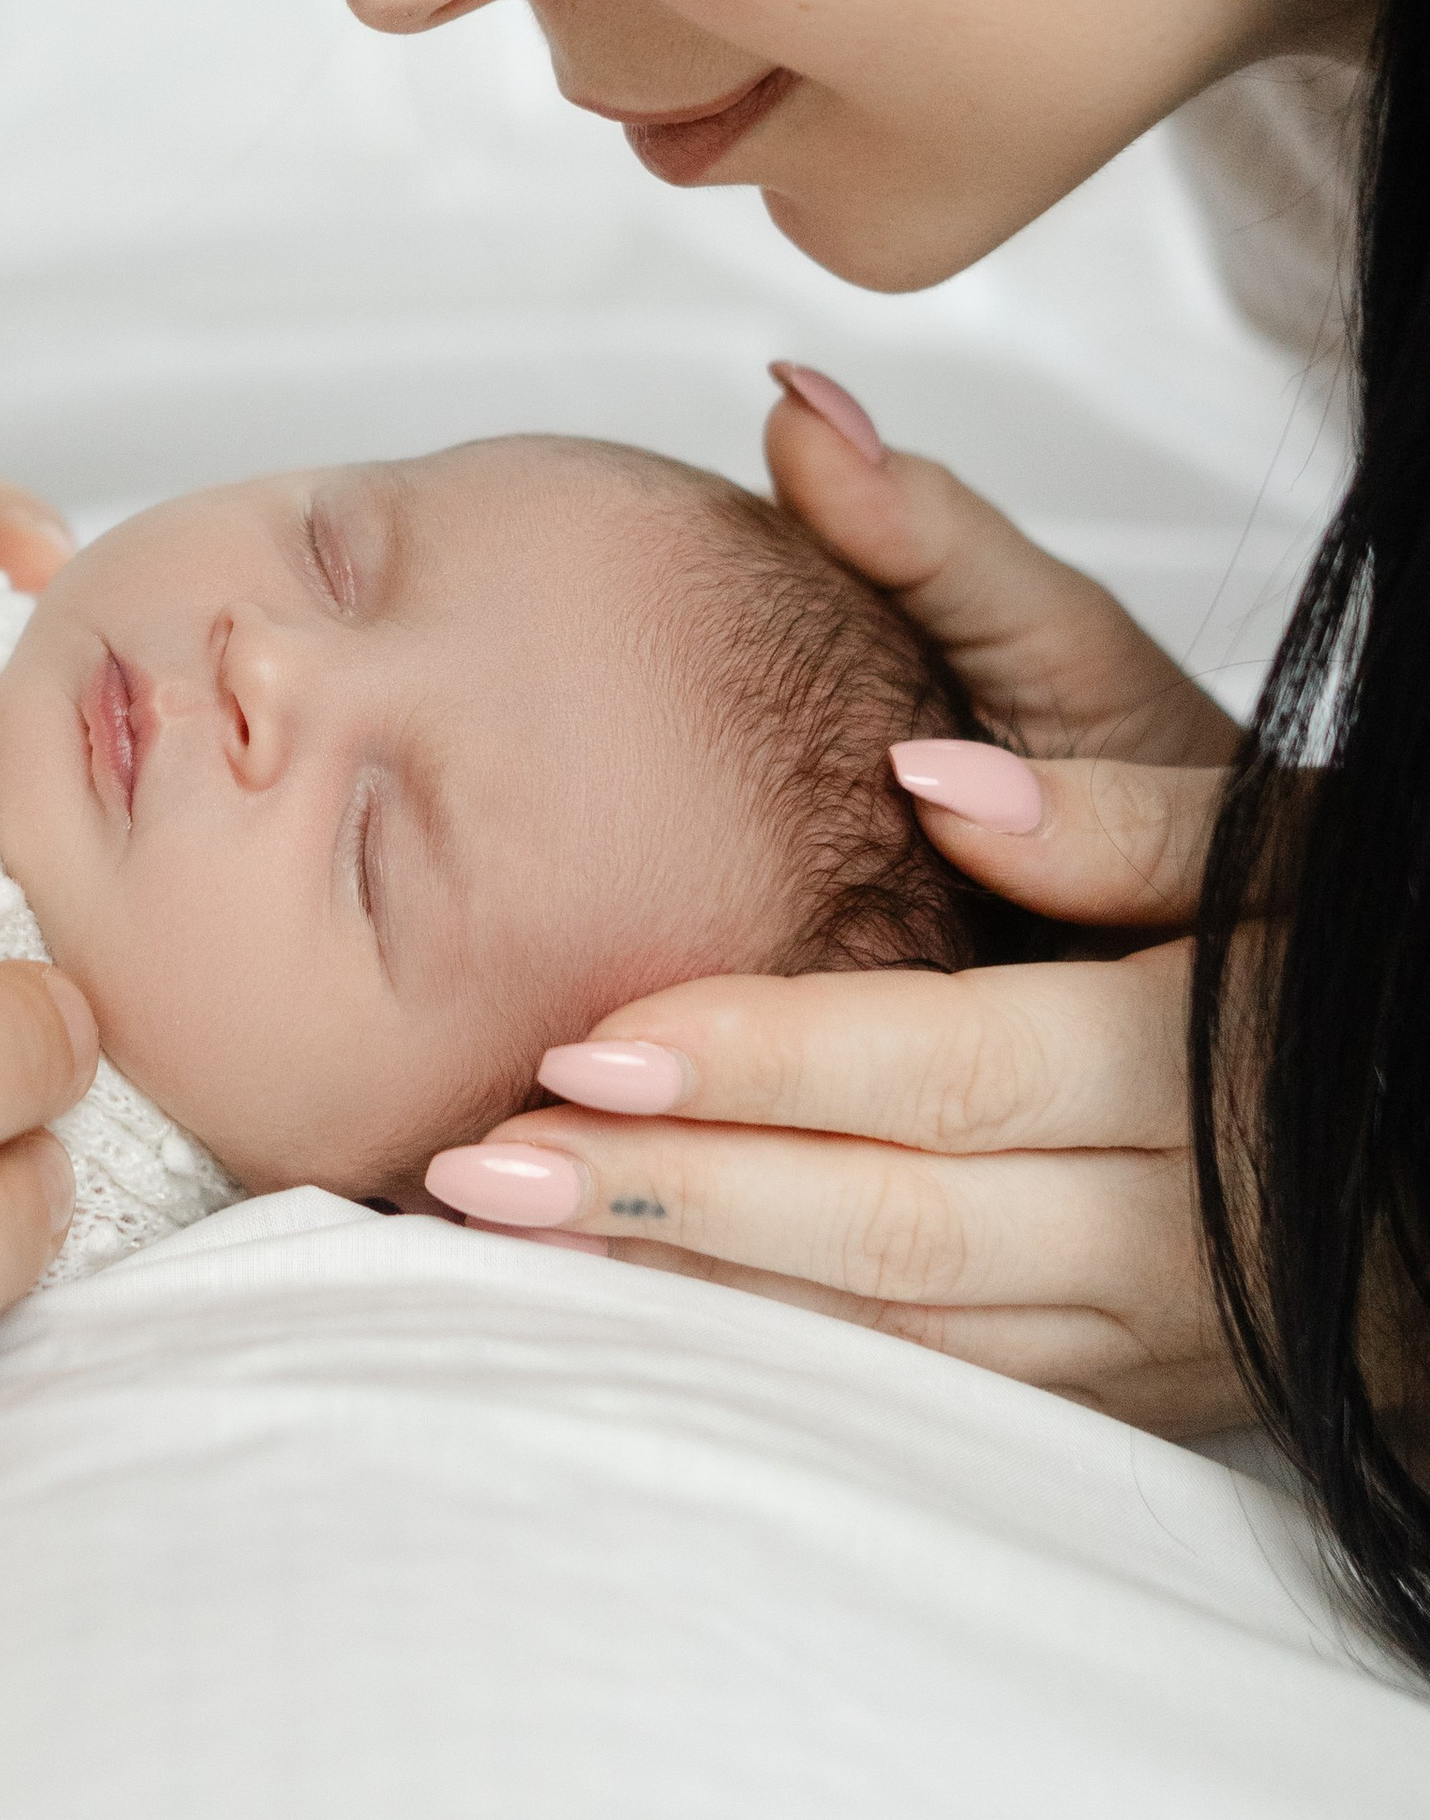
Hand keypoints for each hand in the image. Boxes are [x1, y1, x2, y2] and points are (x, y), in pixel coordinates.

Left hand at [424, 368, 1247, 1434]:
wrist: (1406, 1084)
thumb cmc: (1275, 871)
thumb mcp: (1173, 712)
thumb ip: (986, 593)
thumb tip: (808, 441)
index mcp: (1199, 1034)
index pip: (951, 1063)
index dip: (767, 1056)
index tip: (585, 1042)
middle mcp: (1182, 1208)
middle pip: (900, 1215)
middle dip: (677, 1193)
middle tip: (481, 1163)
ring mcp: (1154, 1319)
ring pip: (898, 1320)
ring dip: (694, 1281)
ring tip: (498, 1220)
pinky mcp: (1125, 1378)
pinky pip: (926, 1370)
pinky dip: (768, 1331)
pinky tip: (627, 1284)